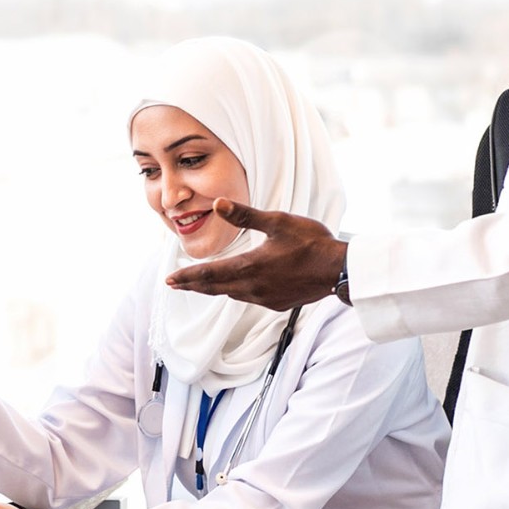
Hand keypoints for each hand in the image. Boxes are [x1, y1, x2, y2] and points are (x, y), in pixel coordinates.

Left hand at [165, 200, 347, 309]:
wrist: (339, 270)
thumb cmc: (311, 242)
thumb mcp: (278, 221)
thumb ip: (245, 215)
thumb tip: (217, 204)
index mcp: (250, 267)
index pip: (209, 274)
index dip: (187, 277)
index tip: (170, 280)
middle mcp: (253, 287)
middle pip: (215, 288)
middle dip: (193, 285)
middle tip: (175, 284)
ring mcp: (266, 299)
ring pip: (231, 294)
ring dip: (213, 289)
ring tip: (201, 285)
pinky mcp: (278, 304)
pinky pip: (248, 298)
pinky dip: (236, 292)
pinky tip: (236, 287)